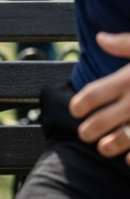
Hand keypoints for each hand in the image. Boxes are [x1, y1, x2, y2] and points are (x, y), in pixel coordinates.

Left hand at [70, 32, 129, 162]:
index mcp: (129, 78)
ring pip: (125, 137)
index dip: (81, 103)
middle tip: (83, 133)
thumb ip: (124, 43)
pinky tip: (129, 160)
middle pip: (105, 119)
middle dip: (90, 129)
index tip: (74, 110)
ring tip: (103, 148)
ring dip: (111, 145)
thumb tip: (100, 38)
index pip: (95, 93)